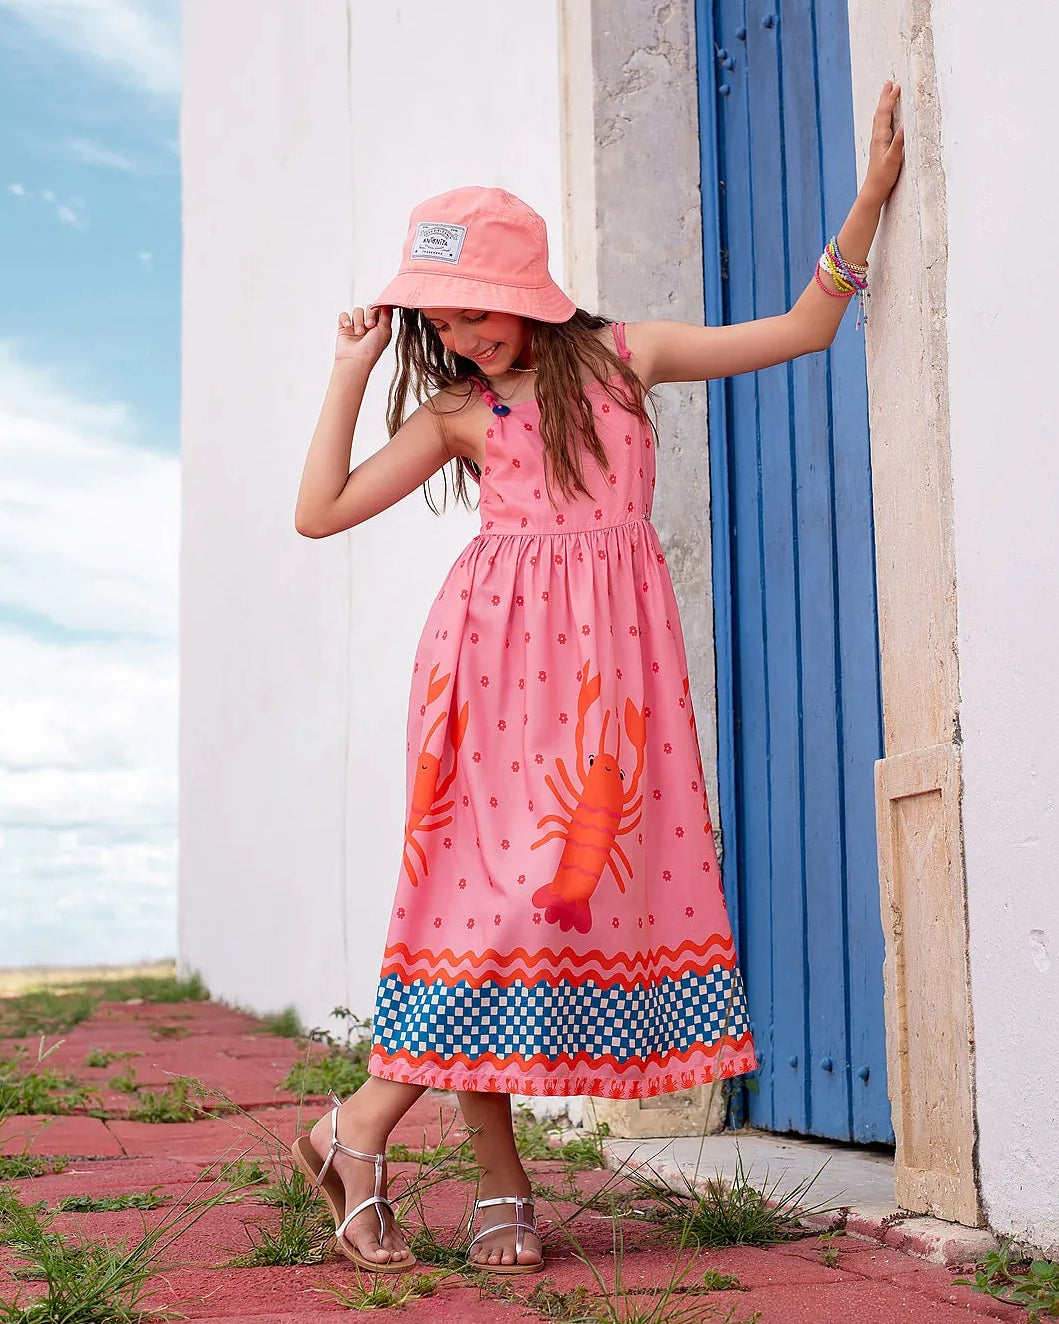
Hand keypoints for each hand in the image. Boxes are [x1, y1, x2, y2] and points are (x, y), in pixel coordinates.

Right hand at [335, 305, 391, 368]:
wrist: (356, 361)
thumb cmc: (372, 349)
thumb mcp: (385, 330)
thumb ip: (386, 314)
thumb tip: (387, 301)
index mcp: (380, 326)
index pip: (379, 309)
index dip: (378, 310)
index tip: (379, 314)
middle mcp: (368, 326)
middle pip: (368, 308)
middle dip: (369, 315)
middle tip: (369, 326)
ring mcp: (356, 326)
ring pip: (357, 311)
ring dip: (358, 321)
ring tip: (359, 333)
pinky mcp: (344, 328)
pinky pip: (344, 315)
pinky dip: (346, 319)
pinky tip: (348, 327)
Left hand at [861, 81, 904, 207]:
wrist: (874, 189)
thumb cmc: (884, 176)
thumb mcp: (893, 159)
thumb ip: (899, 142)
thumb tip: (905, 126)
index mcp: (880, 137)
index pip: (885, 113)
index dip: (890, 99)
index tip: (896, 87)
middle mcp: (877, 137)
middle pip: (880, 112)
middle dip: (885, 97)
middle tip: (888, 83)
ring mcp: (877, 142)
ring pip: (879, 118)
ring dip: (883, 104)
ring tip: (887, 94)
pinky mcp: (878, 147)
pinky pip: (880, 125)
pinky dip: (883, 115)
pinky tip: (886, 117)